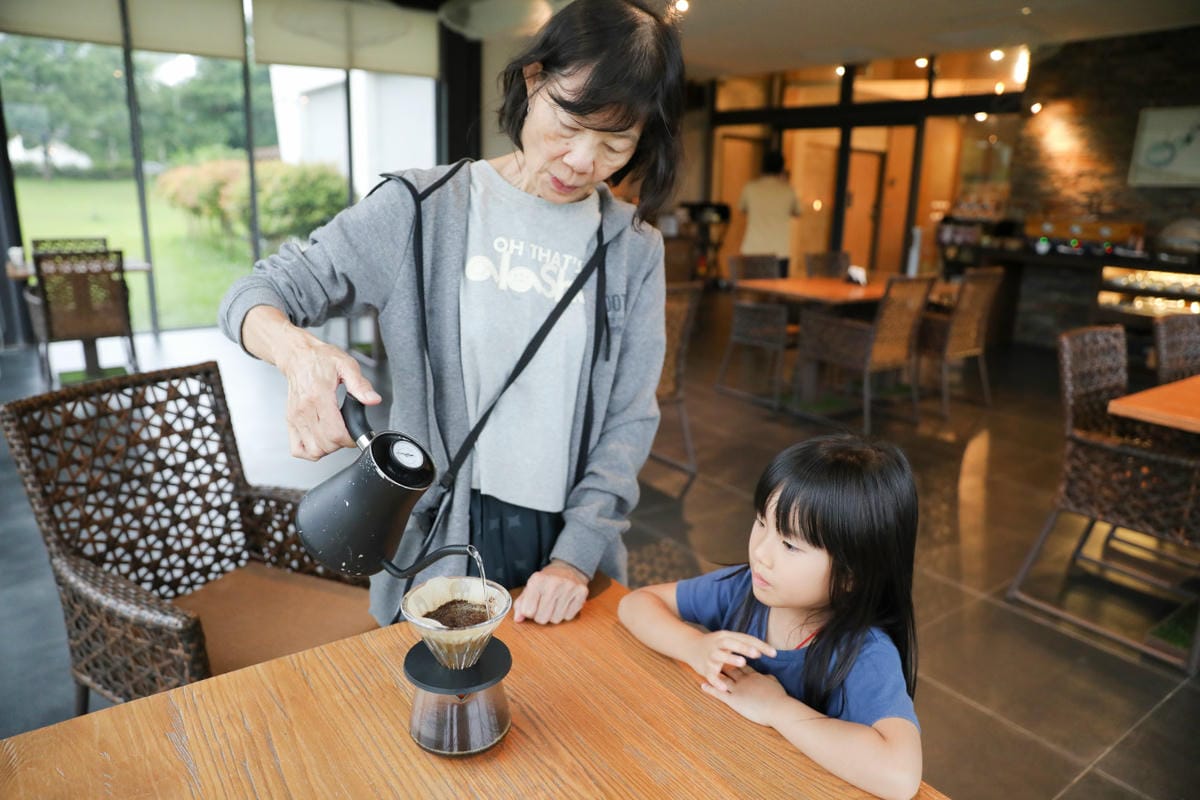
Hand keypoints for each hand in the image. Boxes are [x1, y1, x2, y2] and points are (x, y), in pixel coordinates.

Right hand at [276, 331, 380, 460]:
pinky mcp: (290, 421)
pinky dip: (311, 451)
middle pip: (325, 445)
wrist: (298, 356)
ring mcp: (296, 417)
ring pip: (312, 451)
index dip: (350, 439)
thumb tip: (373, 399)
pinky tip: (320, 440)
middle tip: (347, 432)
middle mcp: (304, 409)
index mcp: (319, 396)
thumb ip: (360, 384)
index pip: (335, 433)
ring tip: (335, 435)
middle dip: (341, 444)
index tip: (356, 434)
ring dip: (327, 449)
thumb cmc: (320, 360)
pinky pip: (298, 449)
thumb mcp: (346, 365)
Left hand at [512, 560, 588, 623]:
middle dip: (541, 616)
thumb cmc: (547, 580)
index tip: (533, 605)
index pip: (528, 611)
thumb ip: (521, 604)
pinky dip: (566, 613)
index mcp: (537, 580)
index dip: (529, 612)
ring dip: (554, 615)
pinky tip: (565, 603)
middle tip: (544, 606)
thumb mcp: (531, 587)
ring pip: (556, 620)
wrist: (569, 567)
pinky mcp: (581, 593)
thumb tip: (518, 619)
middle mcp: (553, 583)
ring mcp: (569, 588)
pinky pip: (569, 617)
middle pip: (542, 619)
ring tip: (555, 603)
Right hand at [685, 630, 775, 691]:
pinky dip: (717, 682)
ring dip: (731, 659)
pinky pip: (711, 675)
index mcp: (727, 636)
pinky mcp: (704, 668)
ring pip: (721, 657)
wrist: (690, 647)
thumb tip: (765, 651)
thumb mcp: (729, 640)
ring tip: (742, 662)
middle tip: (757, 653)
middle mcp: (718, 644)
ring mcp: (711, 656)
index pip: (746, 639)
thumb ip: (745, 644)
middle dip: (744, 648)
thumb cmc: (717, 645)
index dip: (760, 645)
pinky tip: (724, 687)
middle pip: (732, 644)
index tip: (774, 653)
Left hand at [701, 665, 787, 726]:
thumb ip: (769, 679)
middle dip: (723, 664)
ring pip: (723, 679)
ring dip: (714, 674)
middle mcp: (744, 680)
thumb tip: (767, 676)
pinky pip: (719, 693)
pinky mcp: (733, 700)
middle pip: (731, 670)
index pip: (744, 667)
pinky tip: (703, 685)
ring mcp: (737, 689)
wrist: (778, 708)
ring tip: (706, 669)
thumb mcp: (775, 684)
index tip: (731, 656)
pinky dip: (710, 689)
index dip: (737, 661)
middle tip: (715, 658)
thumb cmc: (780, 698)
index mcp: (754, 676)